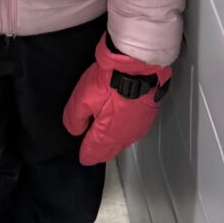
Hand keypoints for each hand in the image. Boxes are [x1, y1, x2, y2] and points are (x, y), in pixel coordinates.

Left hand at [62, 35, 170, 165]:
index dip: (86, 154)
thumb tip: (75, 131)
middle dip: (100, 152)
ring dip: (113, 144)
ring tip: (106, 143)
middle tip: (93, 153)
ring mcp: (138, 128)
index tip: (82, 157)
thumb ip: (75, 118)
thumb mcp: (83, 97)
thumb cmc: (109, 81)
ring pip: (123, 142)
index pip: (94, 153)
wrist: (139, 65)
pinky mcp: (148, 116)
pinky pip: (133, 132)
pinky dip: (125, 133)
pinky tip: (122, 129)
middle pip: (110, 151)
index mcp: (107, 136)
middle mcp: (124, 137)